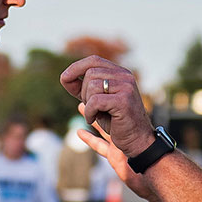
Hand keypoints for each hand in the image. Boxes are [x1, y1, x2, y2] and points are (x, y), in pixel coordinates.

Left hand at [58, 56, 156, 172]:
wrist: (137, 141)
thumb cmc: (116, 122)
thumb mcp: (97, 102)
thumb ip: (85, 88)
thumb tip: (65, 77)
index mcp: (120, 73)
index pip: (93, 60)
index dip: (75, 67)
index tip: (64, 79)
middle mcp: (125, 76)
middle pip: (90, 73)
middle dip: (83, 92)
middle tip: (91, 108)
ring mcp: (126, 87)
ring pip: (91, 86)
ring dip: (87, 104)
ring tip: (95, 114)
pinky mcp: (123, 100)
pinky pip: (95, 101)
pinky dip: (89, 112)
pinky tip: (93, 119)